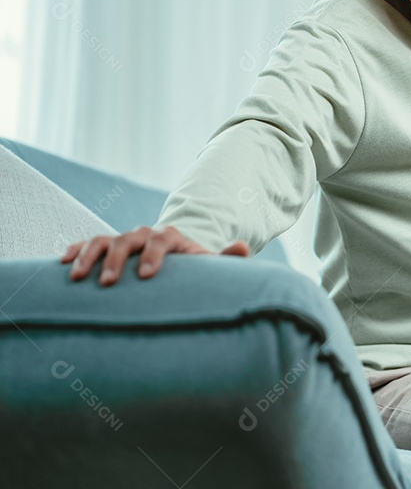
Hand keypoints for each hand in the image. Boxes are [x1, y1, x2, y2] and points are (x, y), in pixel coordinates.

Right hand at [61, 225, 249, 286]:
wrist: (176, 256)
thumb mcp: (209, 262)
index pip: (162, 241)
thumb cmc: (193, 266)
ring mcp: (124, 239)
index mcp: (171, 237)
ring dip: (89, 256)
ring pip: (103, 240)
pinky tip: (62, 264)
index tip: (146, 276)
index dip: (154, 255)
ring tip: (77, 277)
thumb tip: (242, 248)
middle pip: (128, 239)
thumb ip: (226, 258)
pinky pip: (87, 244)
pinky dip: (75, 251)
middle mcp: (145, 234)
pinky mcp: (107, 247)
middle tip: (109, 283)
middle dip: (117, 259)